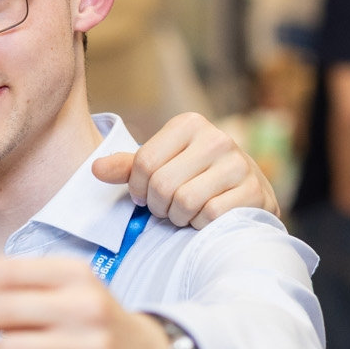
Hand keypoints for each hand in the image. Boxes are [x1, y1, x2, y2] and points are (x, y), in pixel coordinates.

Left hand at [92, 112, 277, 225]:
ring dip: (179, 217)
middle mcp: (216, 138)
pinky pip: (209, 216)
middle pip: (162, 184)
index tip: (143, 196)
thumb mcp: (162, 165)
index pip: (143, 162)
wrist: (247, 194)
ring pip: (185, 201)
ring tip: (185, 212)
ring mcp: (239, 164)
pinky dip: (201, 224)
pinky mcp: (254, 191)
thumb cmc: (196, 178)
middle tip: (166, 209)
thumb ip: (129, 166)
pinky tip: (206, 218)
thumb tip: (95, 169)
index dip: (137, 188)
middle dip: (158, 206)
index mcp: (189, 124)